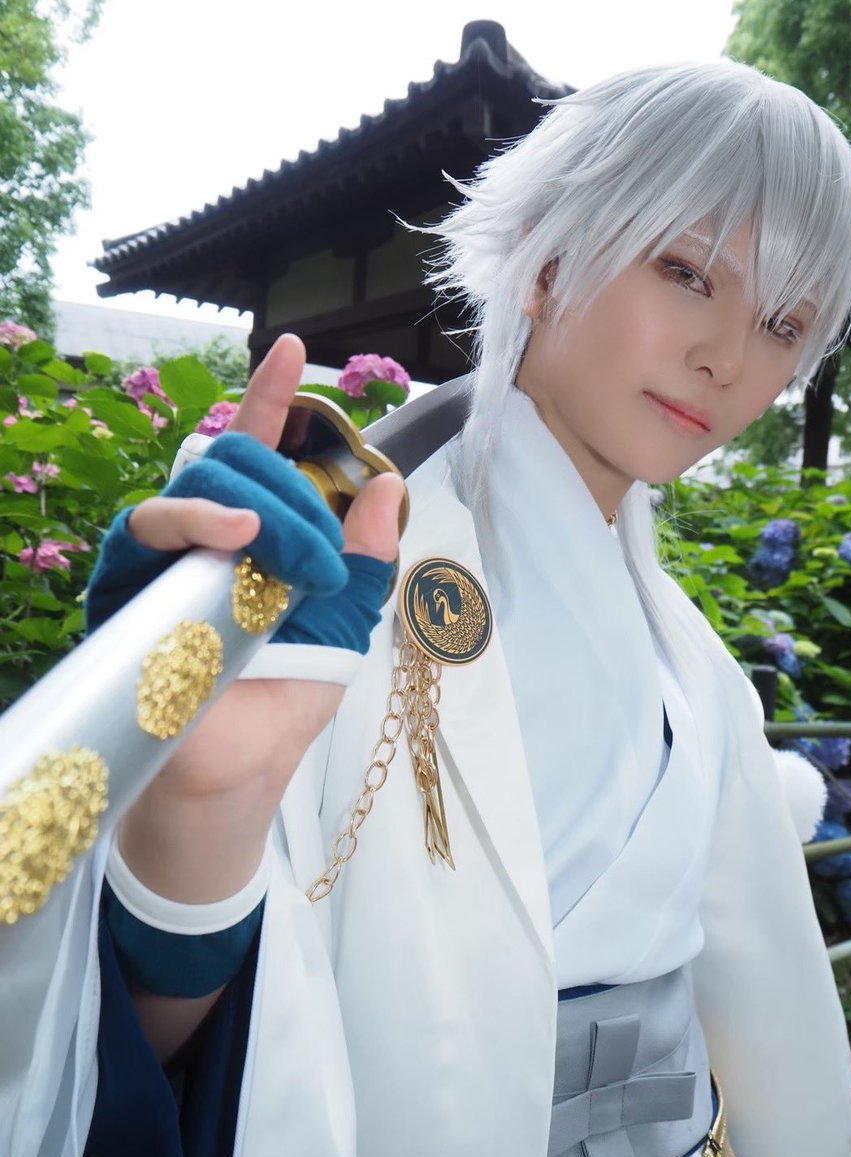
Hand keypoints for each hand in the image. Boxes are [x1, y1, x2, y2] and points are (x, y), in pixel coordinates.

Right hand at [106, 335, 404, 902]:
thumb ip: (361, 561)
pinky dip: (191, 522)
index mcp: (259, 537)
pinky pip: (144, 530)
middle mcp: (208, 537)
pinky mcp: (128, 587)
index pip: (261, 454)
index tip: (292, 347)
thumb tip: (384, 487)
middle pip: (232, 459)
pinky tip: (230, 536)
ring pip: (192, 482)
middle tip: (315, 556)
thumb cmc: (283, 702)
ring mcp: (165, 559)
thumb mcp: (343, 627)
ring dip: (244, 502)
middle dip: (284, 486)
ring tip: (272, 542)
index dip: (271, 399)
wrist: (235, 777)